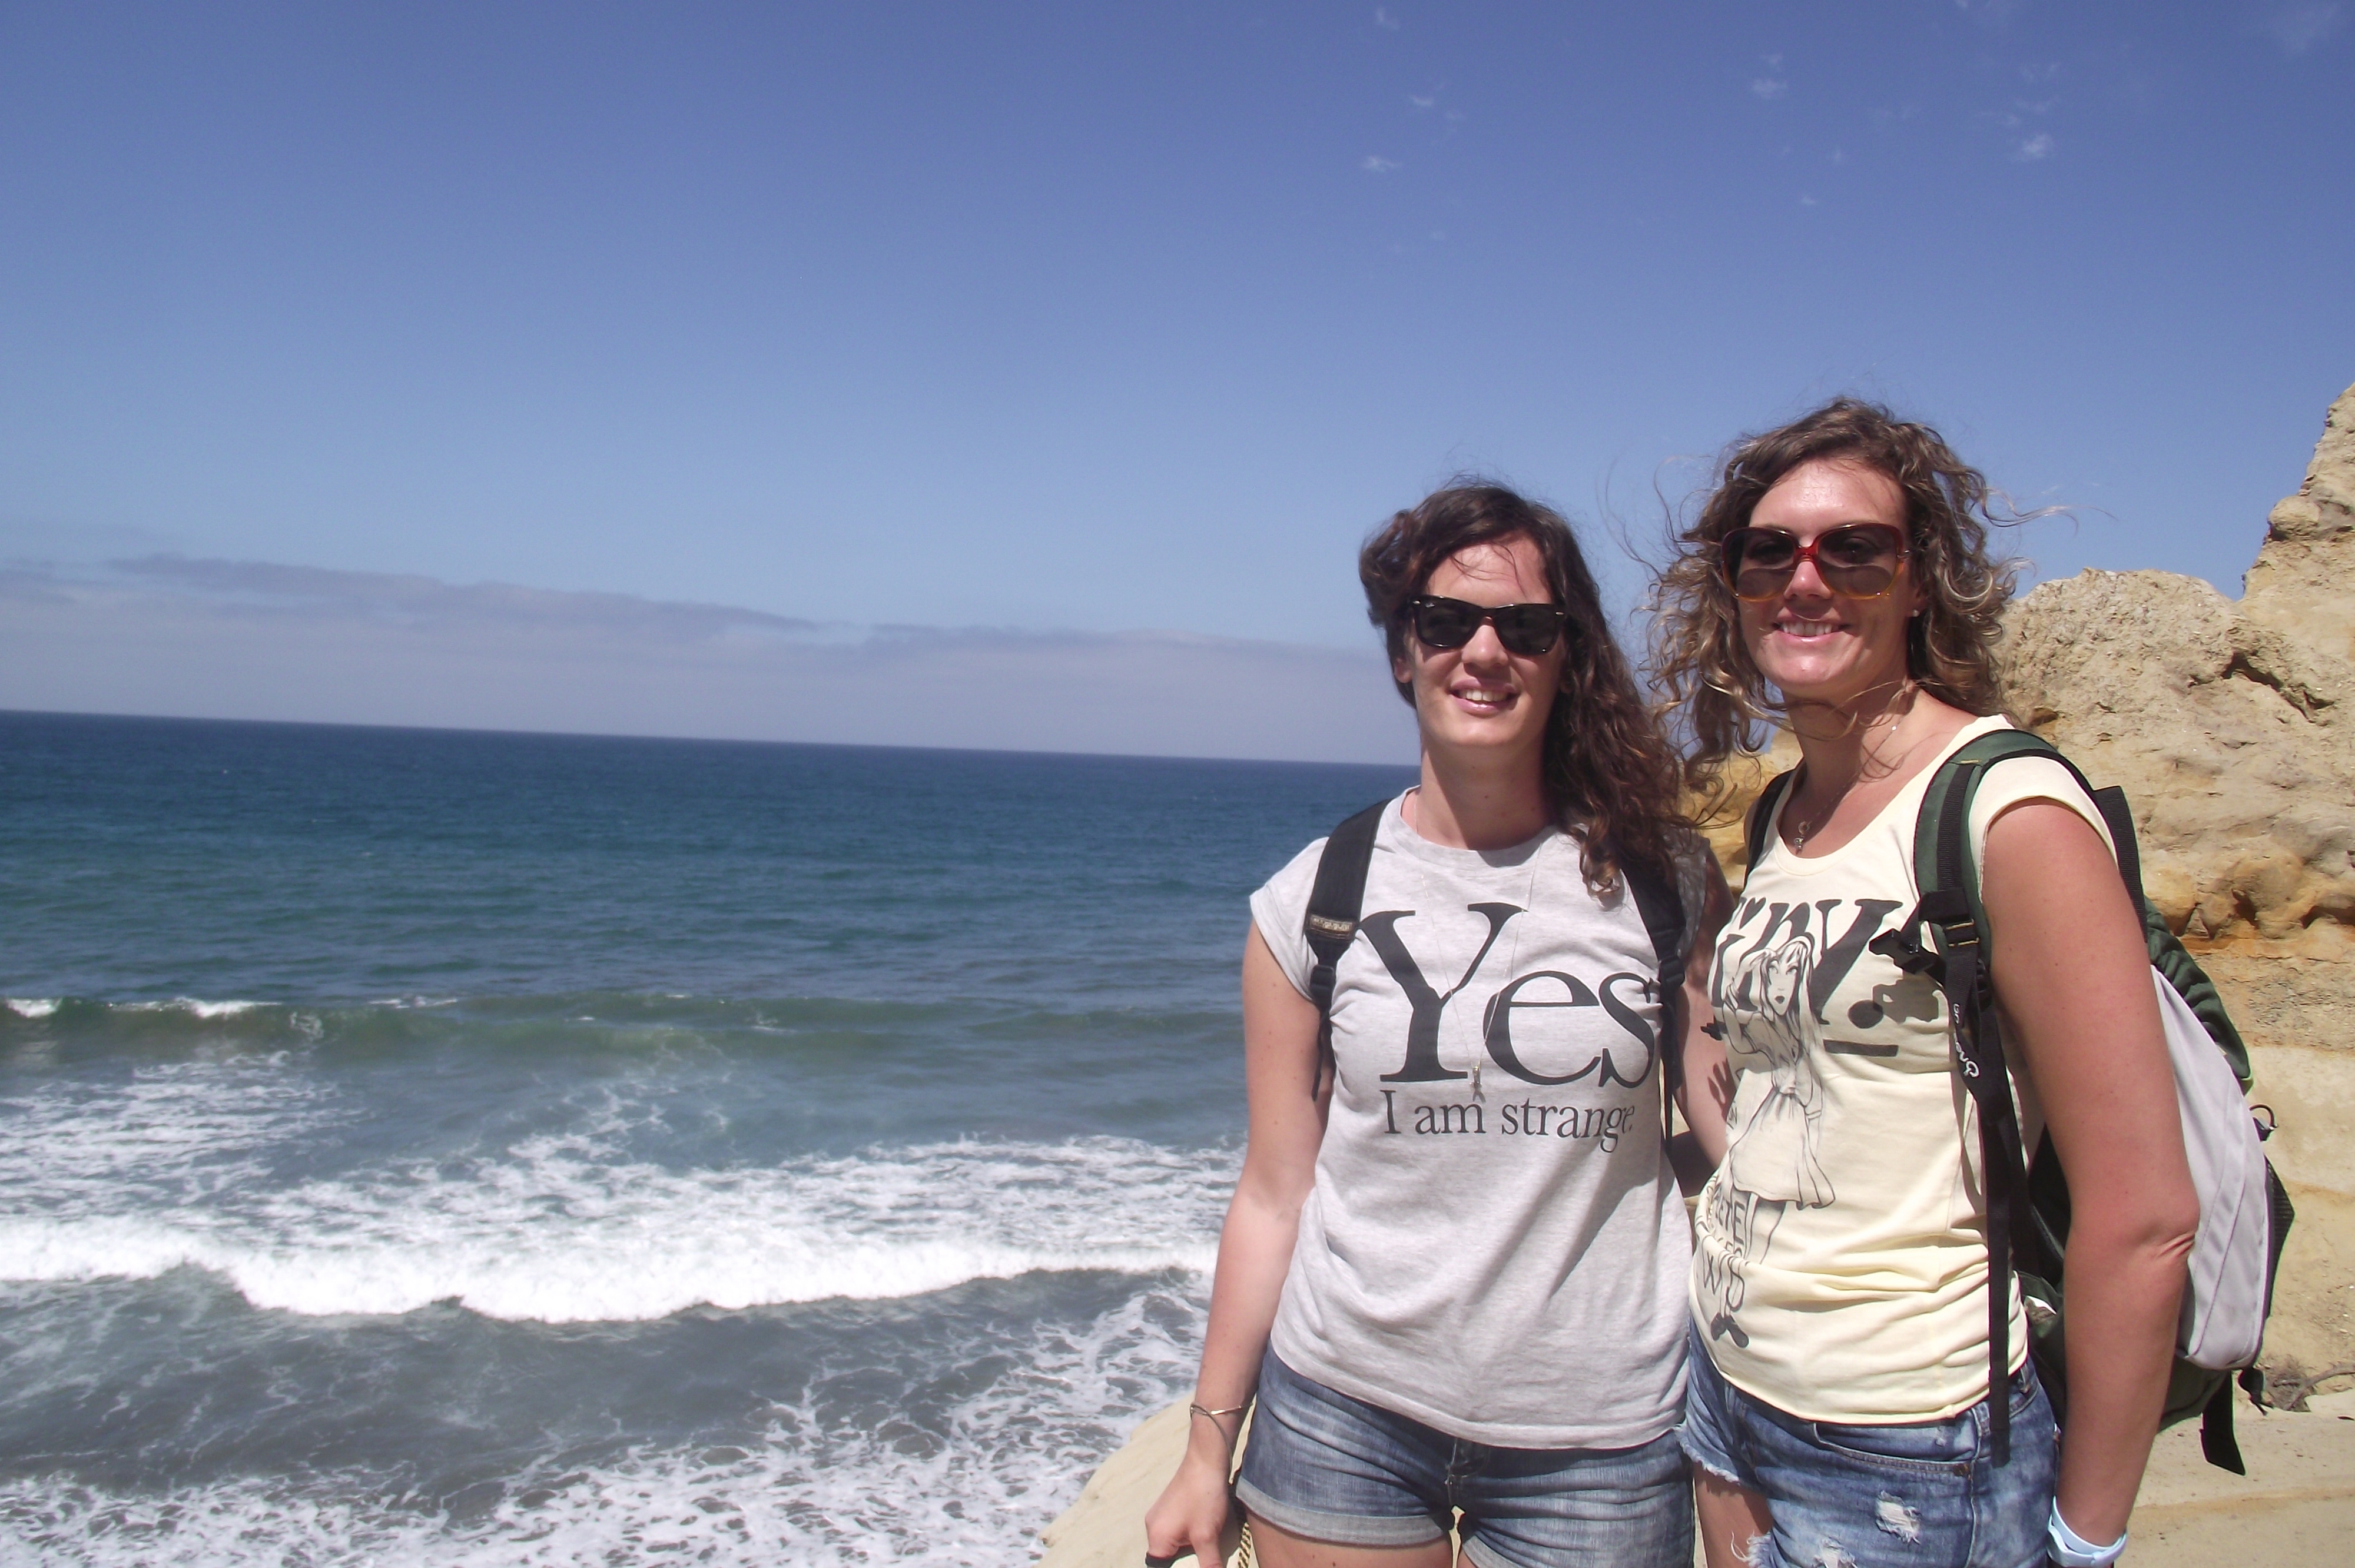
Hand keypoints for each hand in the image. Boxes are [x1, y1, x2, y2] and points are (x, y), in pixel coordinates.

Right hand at [1143, 1451, 1235, 1567]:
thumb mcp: (1208, 1536)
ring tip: (1207, 1542)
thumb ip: (1208, 1564)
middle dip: (1186, 1559)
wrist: (1206, 1461)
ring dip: (1190, 1547)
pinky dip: (1190, 1535)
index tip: (1195, 1564)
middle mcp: (1152, 1527)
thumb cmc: (1204, 1497)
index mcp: (1156, 1538)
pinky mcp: (1170, 1507)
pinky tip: (1206, 1529)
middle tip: (1205, 1554)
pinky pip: (1176, 1530)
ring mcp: (1160, 1515)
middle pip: (1167, 1557)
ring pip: (1173, 1543)